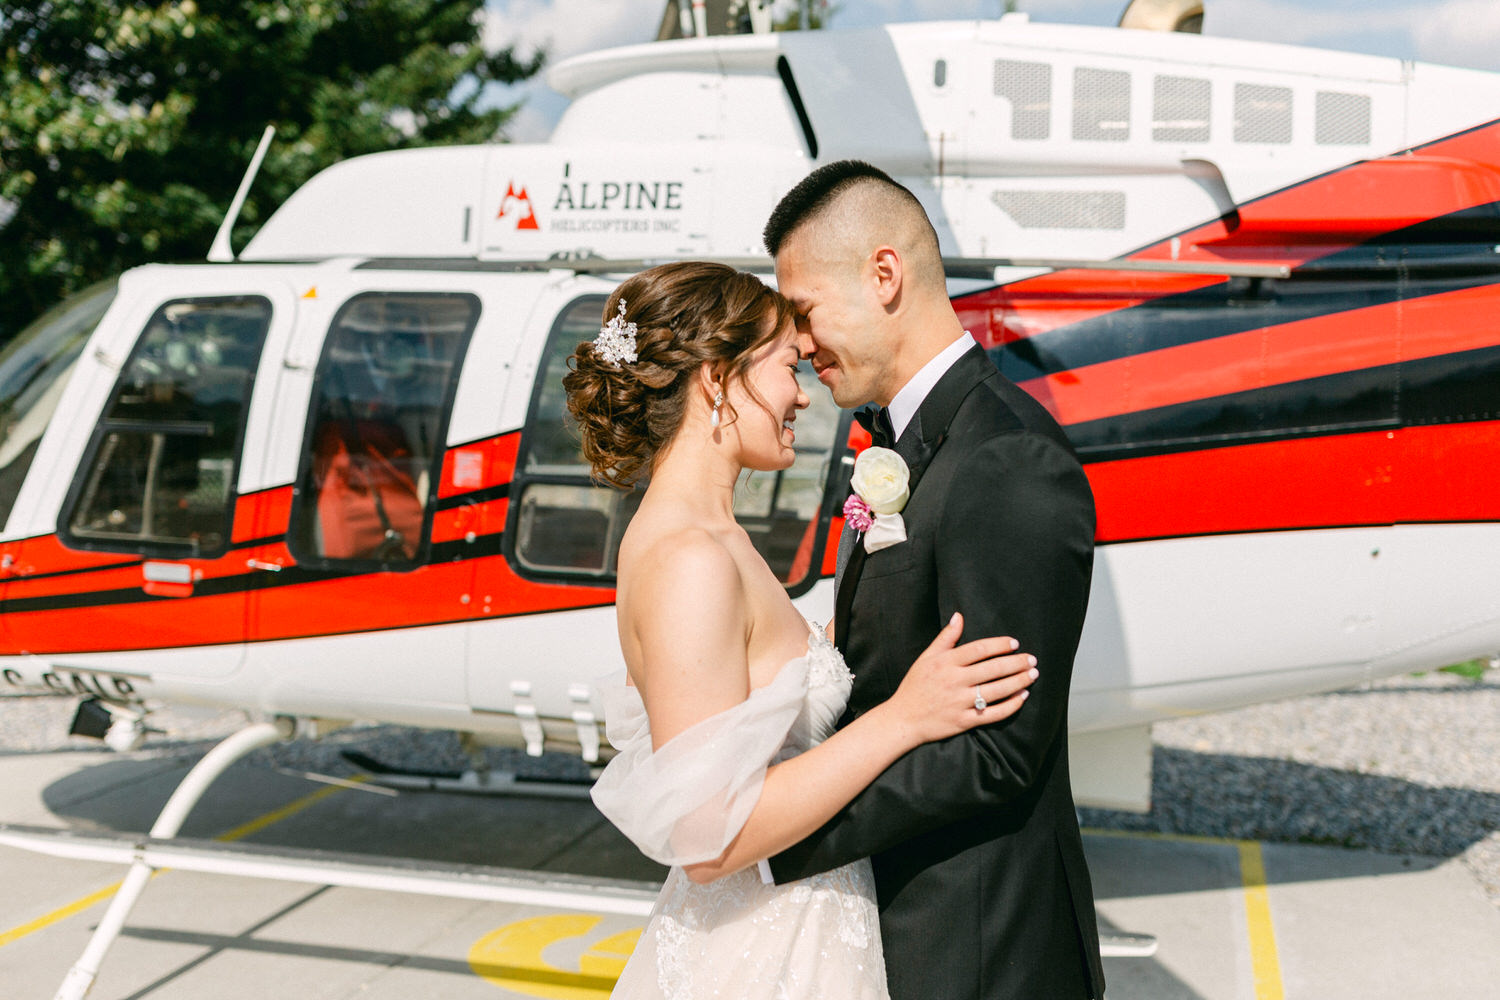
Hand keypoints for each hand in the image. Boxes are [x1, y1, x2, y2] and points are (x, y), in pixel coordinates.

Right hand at [884, 612, 1036, 746]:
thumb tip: (959, 616)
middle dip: (1017, 663)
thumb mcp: (926, 657)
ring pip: (997, 690)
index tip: (1014, 643)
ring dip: (1019, 681)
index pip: (979, 649)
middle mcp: (954, 681)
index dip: (1000, 645)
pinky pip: (993, 713)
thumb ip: (945, 637)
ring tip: (1032, 674)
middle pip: (993, 668)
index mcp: (945, 662)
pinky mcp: (965, 721)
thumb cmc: (915, 686)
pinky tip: (1022, 697)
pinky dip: (1010, 705)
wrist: (903, 719)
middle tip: (1032, 659)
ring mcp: (960, 702)